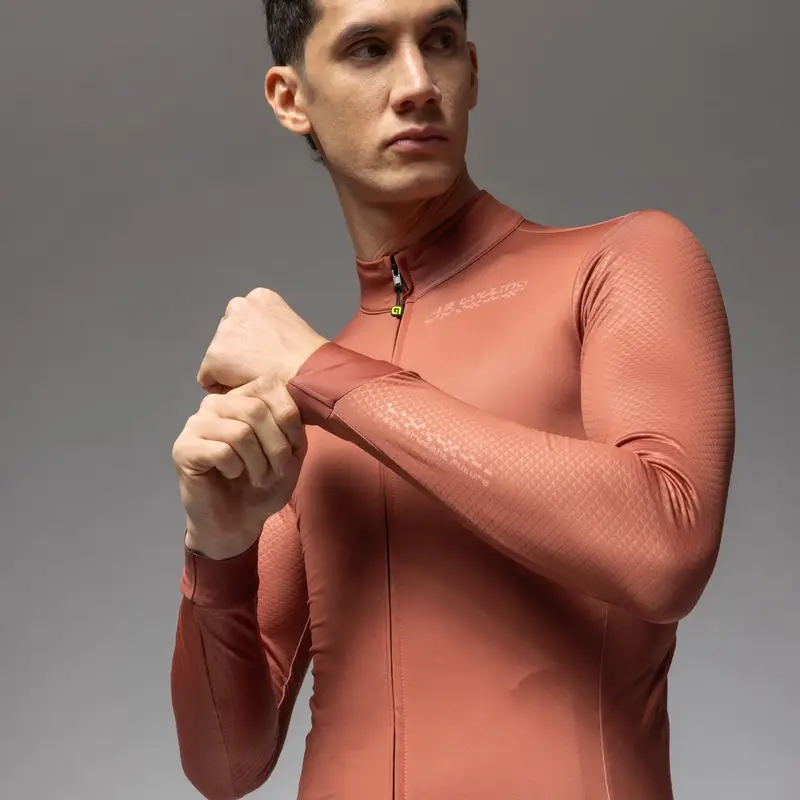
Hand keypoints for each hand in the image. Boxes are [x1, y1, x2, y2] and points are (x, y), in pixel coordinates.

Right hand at [172, 379, 306, 559]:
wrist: (238, 521)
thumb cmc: (264, 483)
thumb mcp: (292, 451)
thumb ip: (293, 423)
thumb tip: (290, 407)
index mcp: (242, 396)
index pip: (270, 385)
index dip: (289, 420)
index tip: (292, 450)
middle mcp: (216, 403)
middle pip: (256, 409)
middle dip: (276, 447)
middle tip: (275, 471)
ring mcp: (196, 423)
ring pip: (240, 432)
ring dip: (258, 463)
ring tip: (256, 477)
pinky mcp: (183, 448)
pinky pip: (221, 451)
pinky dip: (236, 469)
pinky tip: (231, 475)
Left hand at [197, 287, 327, 393]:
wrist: (307, 375)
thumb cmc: (310, 360)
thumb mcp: (293, 330)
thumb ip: (271, 331)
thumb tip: (262, 351)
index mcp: (261, 298)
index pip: (245, 322)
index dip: (255, 344)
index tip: (269, 358)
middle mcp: (238, 306)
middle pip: (229, 336)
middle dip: (239, 352)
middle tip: (261, 371)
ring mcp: (224, 331)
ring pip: (218, 357)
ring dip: (231, 370)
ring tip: (256, 381)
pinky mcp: (215, 356)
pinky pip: (209, 379)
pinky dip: (223, 388)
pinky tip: (246, 390)